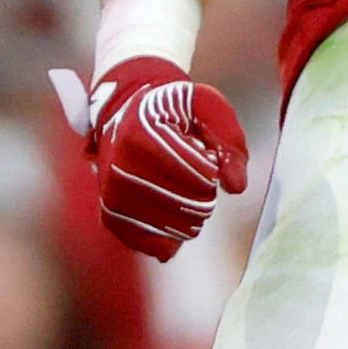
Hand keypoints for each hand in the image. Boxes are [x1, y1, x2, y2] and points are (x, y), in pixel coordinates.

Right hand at [59, 55, 248, 261]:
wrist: (127, 111)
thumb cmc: (174, 108)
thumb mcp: (208, 107)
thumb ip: (229, 141)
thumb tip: (236, 187)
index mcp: (143, 133)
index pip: (198, 175)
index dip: (212, 171)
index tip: (207, 156)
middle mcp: (121, 167)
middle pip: (186, 205)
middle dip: (205, 195)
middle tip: (198, 174)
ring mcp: (112, 193)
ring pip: (169, 228)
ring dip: (190, 216)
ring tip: (183, 188)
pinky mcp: (110, 213)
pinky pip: (144, 241)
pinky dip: (168, 238)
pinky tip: (178, 226)